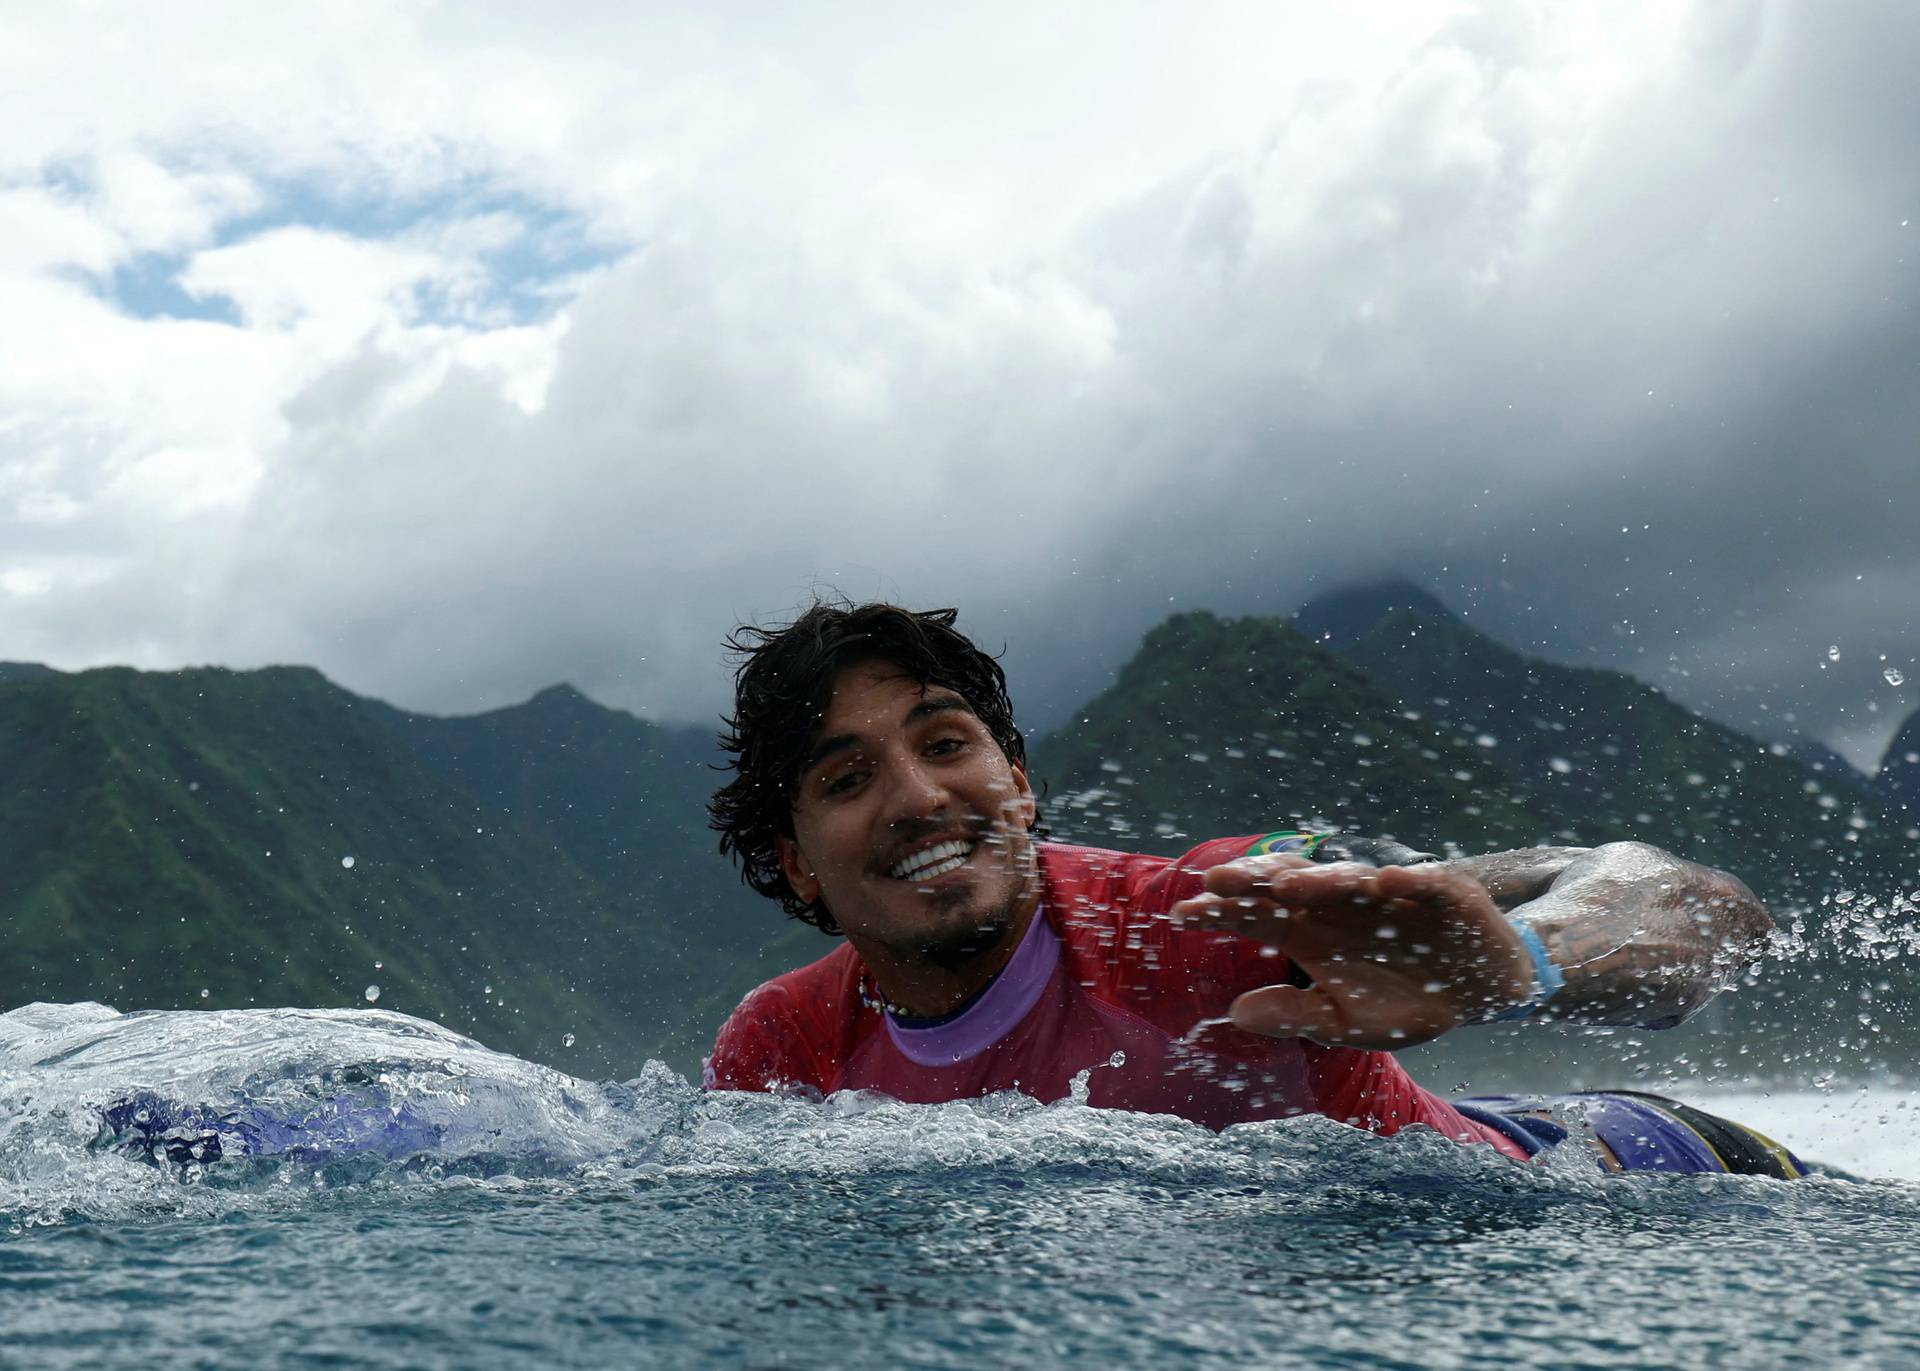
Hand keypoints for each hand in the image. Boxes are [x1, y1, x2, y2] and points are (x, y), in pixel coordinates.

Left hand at [1169, 856, 1534, 1049]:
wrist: (1479, 991)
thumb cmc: (1405, 1001)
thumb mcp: (1347, 1022)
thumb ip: (1296, 1016)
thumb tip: (1237, 1013)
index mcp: (1310, 932)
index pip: (1255, 915)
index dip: (1220, 912)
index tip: (1180, 914)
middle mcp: (1340, 905)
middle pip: (1290, 887)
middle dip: (1255, 881)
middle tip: (1215, 880)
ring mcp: (1388, 894)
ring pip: (1348, 880)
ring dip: (1320, 880)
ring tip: (1288, 884)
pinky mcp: (1440, 891)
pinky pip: (1423, 882)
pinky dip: (1406, 881)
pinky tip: (1387, 882)